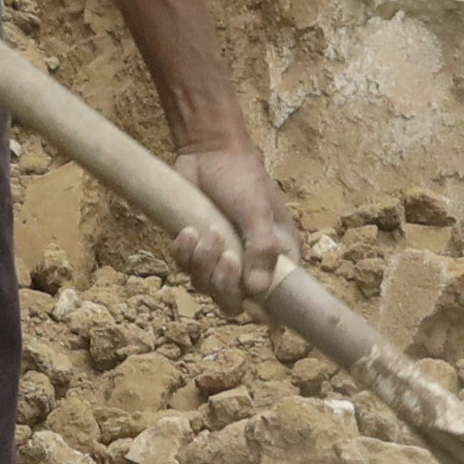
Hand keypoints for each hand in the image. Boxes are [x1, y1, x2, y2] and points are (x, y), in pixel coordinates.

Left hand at [167, 136, 293, 304]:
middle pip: (235, 302)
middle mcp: (252, 264)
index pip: (276, 301)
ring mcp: (222, 259)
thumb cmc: (242, 177)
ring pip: (208, 288)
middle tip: (224, 254)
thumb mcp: (257, 210)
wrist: (209, 151)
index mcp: (279, 257)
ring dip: (203, 265)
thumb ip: (262, 249)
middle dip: (225, 284)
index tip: (249, 304)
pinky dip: (183, 255)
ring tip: (204, 232)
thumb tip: (258, 292)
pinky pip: (186, 270)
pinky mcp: (197, 251)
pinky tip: (186, 232)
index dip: (263, 312)